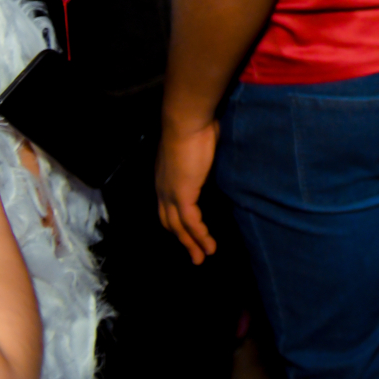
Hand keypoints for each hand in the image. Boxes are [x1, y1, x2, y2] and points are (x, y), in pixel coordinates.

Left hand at [155, 120, 218, 265]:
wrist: (187, 121)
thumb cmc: (197, 125)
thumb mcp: (200, 144)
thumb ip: (204, 156)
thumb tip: (215, 158)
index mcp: (165, 176)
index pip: (167, 205)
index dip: (176, 220)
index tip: (188, 231)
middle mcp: (163, 188)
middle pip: (168, 221)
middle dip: (181, 239)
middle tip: (193, 253)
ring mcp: (170, 193)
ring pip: (178, 227)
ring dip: (191, 244)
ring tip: (203, 257)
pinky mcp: (182, 196)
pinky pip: (191, 223)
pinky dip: (200, 237)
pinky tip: (209, 247)